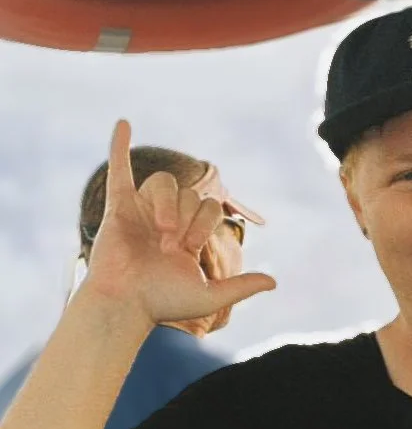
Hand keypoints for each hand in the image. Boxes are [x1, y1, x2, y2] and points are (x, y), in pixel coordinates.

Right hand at [82, 120, 274, 323]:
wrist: (126, 304)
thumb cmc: (163, 303)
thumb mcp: (210, 296)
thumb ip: (241, 287)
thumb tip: (274, 282)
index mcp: (188, 236)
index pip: (209, 208)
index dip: (204, 224)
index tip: (189, 249)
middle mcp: (167, 220)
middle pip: (190, 194)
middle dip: (187, 218)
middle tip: (173, 246)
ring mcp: (142, 211)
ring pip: (165, 183)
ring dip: (168, 204)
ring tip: (161, 230)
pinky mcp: (119, 207)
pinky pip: (119, 169)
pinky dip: (119, 146)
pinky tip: (123, 123)